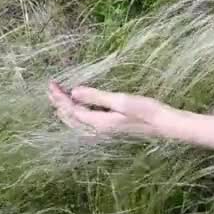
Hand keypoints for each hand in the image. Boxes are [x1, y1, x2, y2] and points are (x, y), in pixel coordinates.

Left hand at [47, 81, 183, 137]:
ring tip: (57, 99)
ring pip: (77, 123)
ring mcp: (105, 130)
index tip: (51, 83)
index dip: (59, 97)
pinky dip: (76, 114)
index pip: (72, 110)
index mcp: (99, 123)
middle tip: (49, 88)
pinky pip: (86, 123)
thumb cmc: (146, 111)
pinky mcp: (111, 128)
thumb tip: (74, 92)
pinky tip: (79, 108)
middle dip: (58, 103)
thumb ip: (97, 97)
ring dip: (66, 110)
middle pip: (71, 118)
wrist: (164, 124)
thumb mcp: (121, 100)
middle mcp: (99, 129)